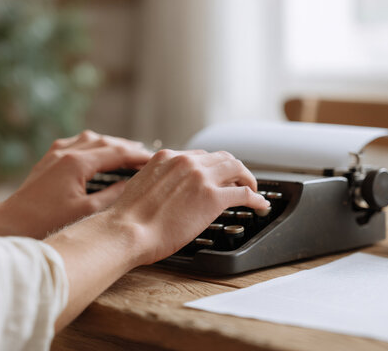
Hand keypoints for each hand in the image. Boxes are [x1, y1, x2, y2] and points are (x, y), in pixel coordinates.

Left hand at [0, 130, 151, 238]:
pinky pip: (77, 143)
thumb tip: (132, 184)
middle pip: (106, 141)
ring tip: (128, 151)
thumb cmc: (46, 222)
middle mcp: (66, 152)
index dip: (139, 156)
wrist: (9, 223)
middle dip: (128, 147)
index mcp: (77, 163)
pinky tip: (99, 152)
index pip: (117, 152)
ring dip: (112, 143)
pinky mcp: (49, 159)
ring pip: (91, 139)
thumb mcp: (86, 211)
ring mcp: (56, 153)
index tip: (156, 160)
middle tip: (148, 156)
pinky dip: (94, 145)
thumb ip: (112, 195)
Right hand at [106, 149, 269, 264]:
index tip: (216, 176)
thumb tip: (165, 191)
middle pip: (221, 157)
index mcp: (167, 158)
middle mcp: (187, 162)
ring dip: (247, 178)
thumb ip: (158, 181)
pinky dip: (256, 198)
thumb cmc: (128, 219)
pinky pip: (244, 193)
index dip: (212, 166)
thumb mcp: (142, 186)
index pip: (199, 156)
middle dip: (233, 169)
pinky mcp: (214, 198)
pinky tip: (260, 205)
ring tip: (252, 189)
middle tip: (239, 180)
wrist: (127, 231)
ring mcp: (202, 178)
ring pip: (236, 168)